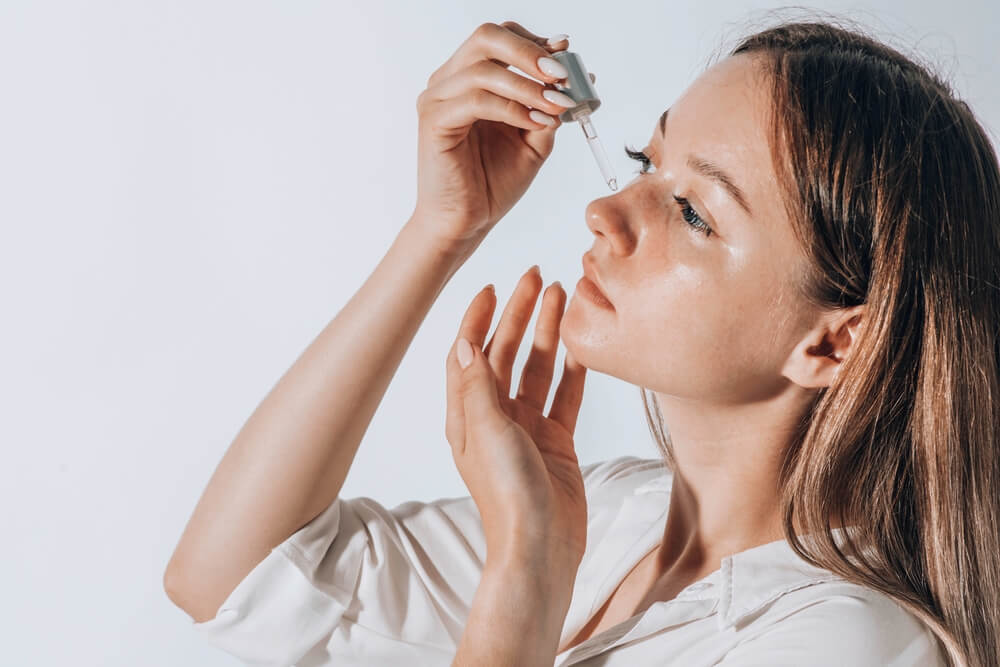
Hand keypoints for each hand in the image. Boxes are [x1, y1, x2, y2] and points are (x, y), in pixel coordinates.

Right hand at [411, 22, 574, 252]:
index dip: (534, 41)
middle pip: (487, 37)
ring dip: (529, 86)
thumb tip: (580, 76)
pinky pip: (477, 101)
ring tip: (558, 106)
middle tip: (561, 74)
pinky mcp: (433, 121)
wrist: (466, 222)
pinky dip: (512, 108)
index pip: (500, 38)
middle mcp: (448, 81)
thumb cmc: (492, 182)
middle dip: (530, 52)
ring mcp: (437, 98)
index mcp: (468, 78)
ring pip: (484, 70)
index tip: (566, 53)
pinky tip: (536, 122)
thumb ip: (548, 107)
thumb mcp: (533, 139)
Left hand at [445, 266, 588, 564]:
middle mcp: (495, 418)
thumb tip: (463, 342)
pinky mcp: (557, 442)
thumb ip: (477, 388)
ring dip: (547, 333)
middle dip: (519, 314)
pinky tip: (582, 344)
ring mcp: (527, 429)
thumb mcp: (485, 434)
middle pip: (506, 354)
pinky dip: (573, 369)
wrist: (541, 547)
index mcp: (467, 416)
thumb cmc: (507, 496)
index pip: (469, 354)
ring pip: (538, 368)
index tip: (492, 287)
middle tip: (536, 277)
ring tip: (561, 296)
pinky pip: (565, 395)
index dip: (478, 319)